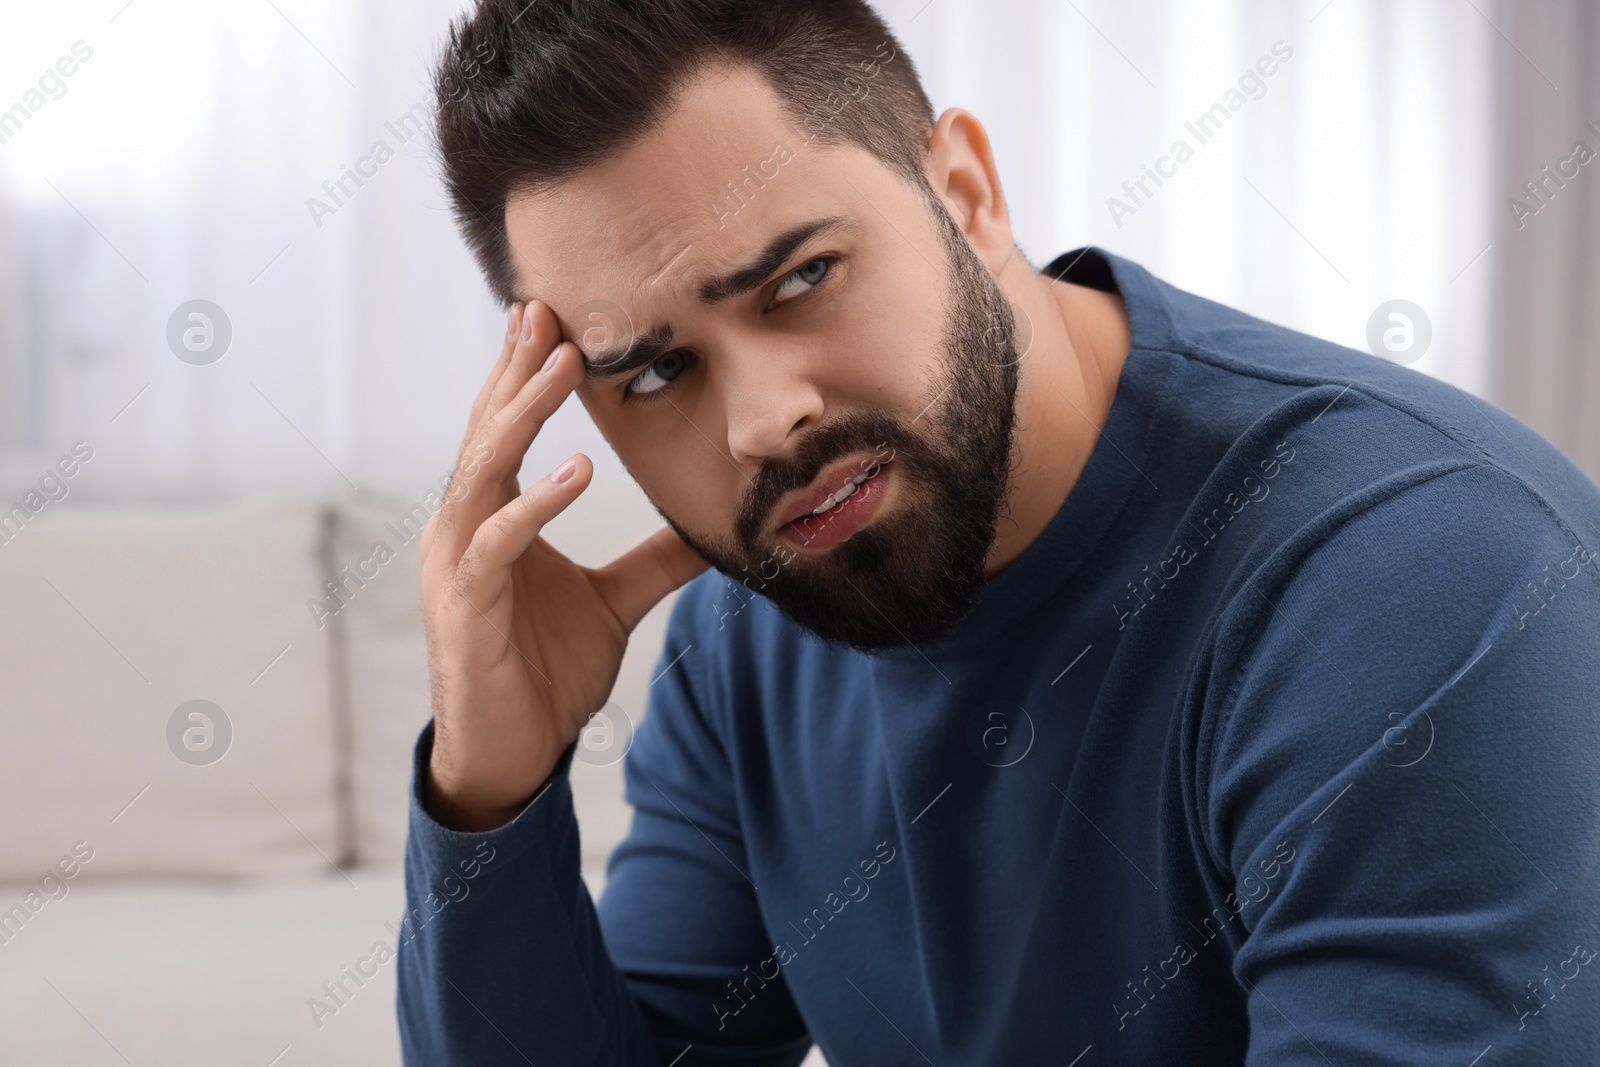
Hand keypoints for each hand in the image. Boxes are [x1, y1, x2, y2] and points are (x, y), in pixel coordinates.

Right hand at [418, 301, 706, 831]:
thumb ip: (653, 560)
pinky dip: (535, 503)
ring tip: (565, 363)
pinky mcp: (465, 604)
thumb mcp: (614, 603)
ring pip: (484, 471)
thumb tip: (709, 527)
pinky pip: (497, 541)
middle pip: (488, 431)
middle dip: (518, 369)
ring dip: (523, 414)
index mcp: (492, 519)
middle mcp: (464, 528)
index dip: (528, 375)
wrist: (514, 755)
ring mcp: (457, 563)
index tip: (557, 317)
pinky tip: (575, 470)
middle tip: (546, 307)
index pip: (507, 431)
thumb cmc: (546, 675)